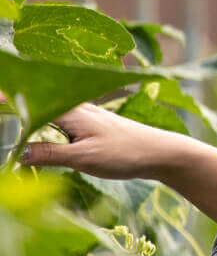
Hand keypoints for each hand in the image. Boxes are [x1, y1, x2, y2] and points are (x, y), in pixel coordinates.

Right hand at [20, 102, 172, 179]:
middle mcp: (77, 107)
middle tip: (2, 120)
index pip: (31, 99)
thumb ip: (49, 155)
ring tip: (11, 126)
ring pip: (48, 113)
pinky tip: (37, 138)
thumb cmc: (126, 152)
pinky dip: (45, 127)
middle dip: (16, 108)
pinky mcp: (91, 127)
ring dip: (30, 119)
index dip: (8, 100)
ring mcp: (84, 116)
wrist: (161, 153)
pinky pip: (59, 123)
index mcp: (71, 110)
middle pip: (38, 103)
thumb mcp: (84, 157)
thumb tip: (15, 154)